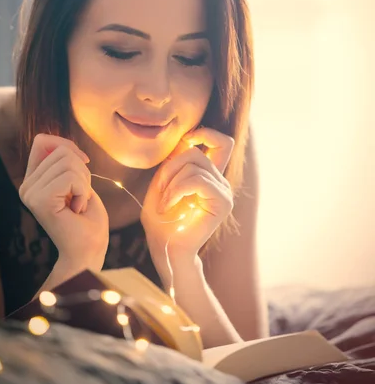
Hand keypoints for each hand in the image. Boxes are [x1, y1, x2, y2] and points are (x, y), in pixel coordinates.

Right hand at [19, 134, 108, 269]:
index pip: (42, 141)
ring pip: (68, 162)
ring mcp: (30, 193)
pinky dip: (82, 191)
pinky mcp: (40, 200)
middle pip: (62, 151)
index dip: (66, 145)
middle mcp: (26, 186)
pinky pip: (71, 177)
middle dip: (82, 171)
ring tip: (78, 205)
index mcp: (33, 181)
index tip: (84, 161)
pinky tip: (77, 210)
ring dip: (83, 183)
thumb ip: (67, 164)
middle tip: (79, 197)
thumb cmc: (87, 223)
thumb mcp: (79, 183)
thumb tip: (64, 144)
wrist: (88, 253)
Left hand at [141, 127, 233, 281]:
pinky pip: (197, 180)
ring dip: (171, 182)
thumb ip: (173, 162)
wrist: (166, 250)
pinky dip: (176, 190)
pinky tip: (168, 205)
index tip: (184, 144)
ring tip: (164, 202)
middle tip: (161, 189)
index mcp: (208, 175)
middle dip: (170, 165)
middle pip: (197, 151)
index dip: (204, 133)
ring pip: (194, 165)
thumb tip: (186, 141)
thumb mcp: (161, 184)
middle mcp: (219, 181)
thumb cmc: (160, 221)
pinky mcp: (222, 203)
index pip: (221, 142)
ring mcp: (223, 192)